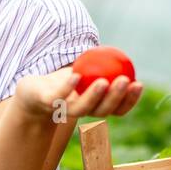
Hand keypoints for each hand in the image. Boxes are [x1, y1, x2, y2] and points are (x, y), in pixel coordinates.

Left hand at [14, 66, 142, 119]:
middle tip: (126, 81)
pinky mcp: (47, 103)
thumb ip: (102, 68)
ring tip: (104, 81)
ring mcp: (64, 110)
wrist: (31, 93)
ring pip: (83, 108)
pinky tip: (76, 75)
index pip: (118, 108)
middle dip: (117, 97)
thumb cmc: (63, 81)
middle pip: (104, 110)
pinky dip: (68, 87)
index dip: (131, 99)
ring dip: (95, 96)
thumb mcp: (84, 73)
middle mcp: (83, 111)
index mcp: (95, 106)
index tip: (139, 83)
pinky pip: (59, 96)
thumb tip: (123, 57)